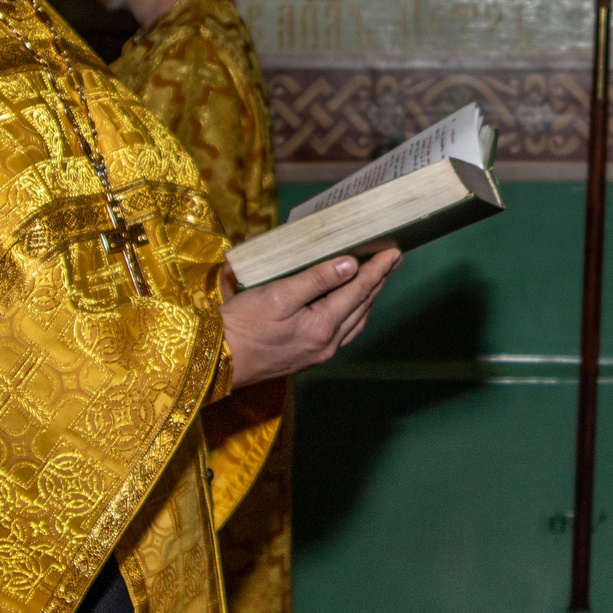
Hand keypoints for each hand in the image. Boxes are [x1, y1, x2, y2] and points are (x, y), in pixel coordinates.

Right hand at [221, 249, 399, 385]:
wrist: (218, 360)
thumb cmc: (241, 325)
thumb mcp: (276, 295)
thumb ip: (315, 280)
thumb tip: (349, 265)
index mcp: (322, 326)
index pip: (358, 291)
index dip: (377, 270)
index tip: (393, 252)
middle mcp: (327, 343)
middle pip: (362, 306)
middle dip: (379, 281)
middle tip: (394, 259)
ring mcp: (319, 353)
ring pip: (356, 321)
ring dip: (369, 298)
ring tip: (379, 278)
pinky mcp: (309, 357)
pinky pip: (344, 333)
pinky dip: (354, 314)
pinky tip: (352, 306)